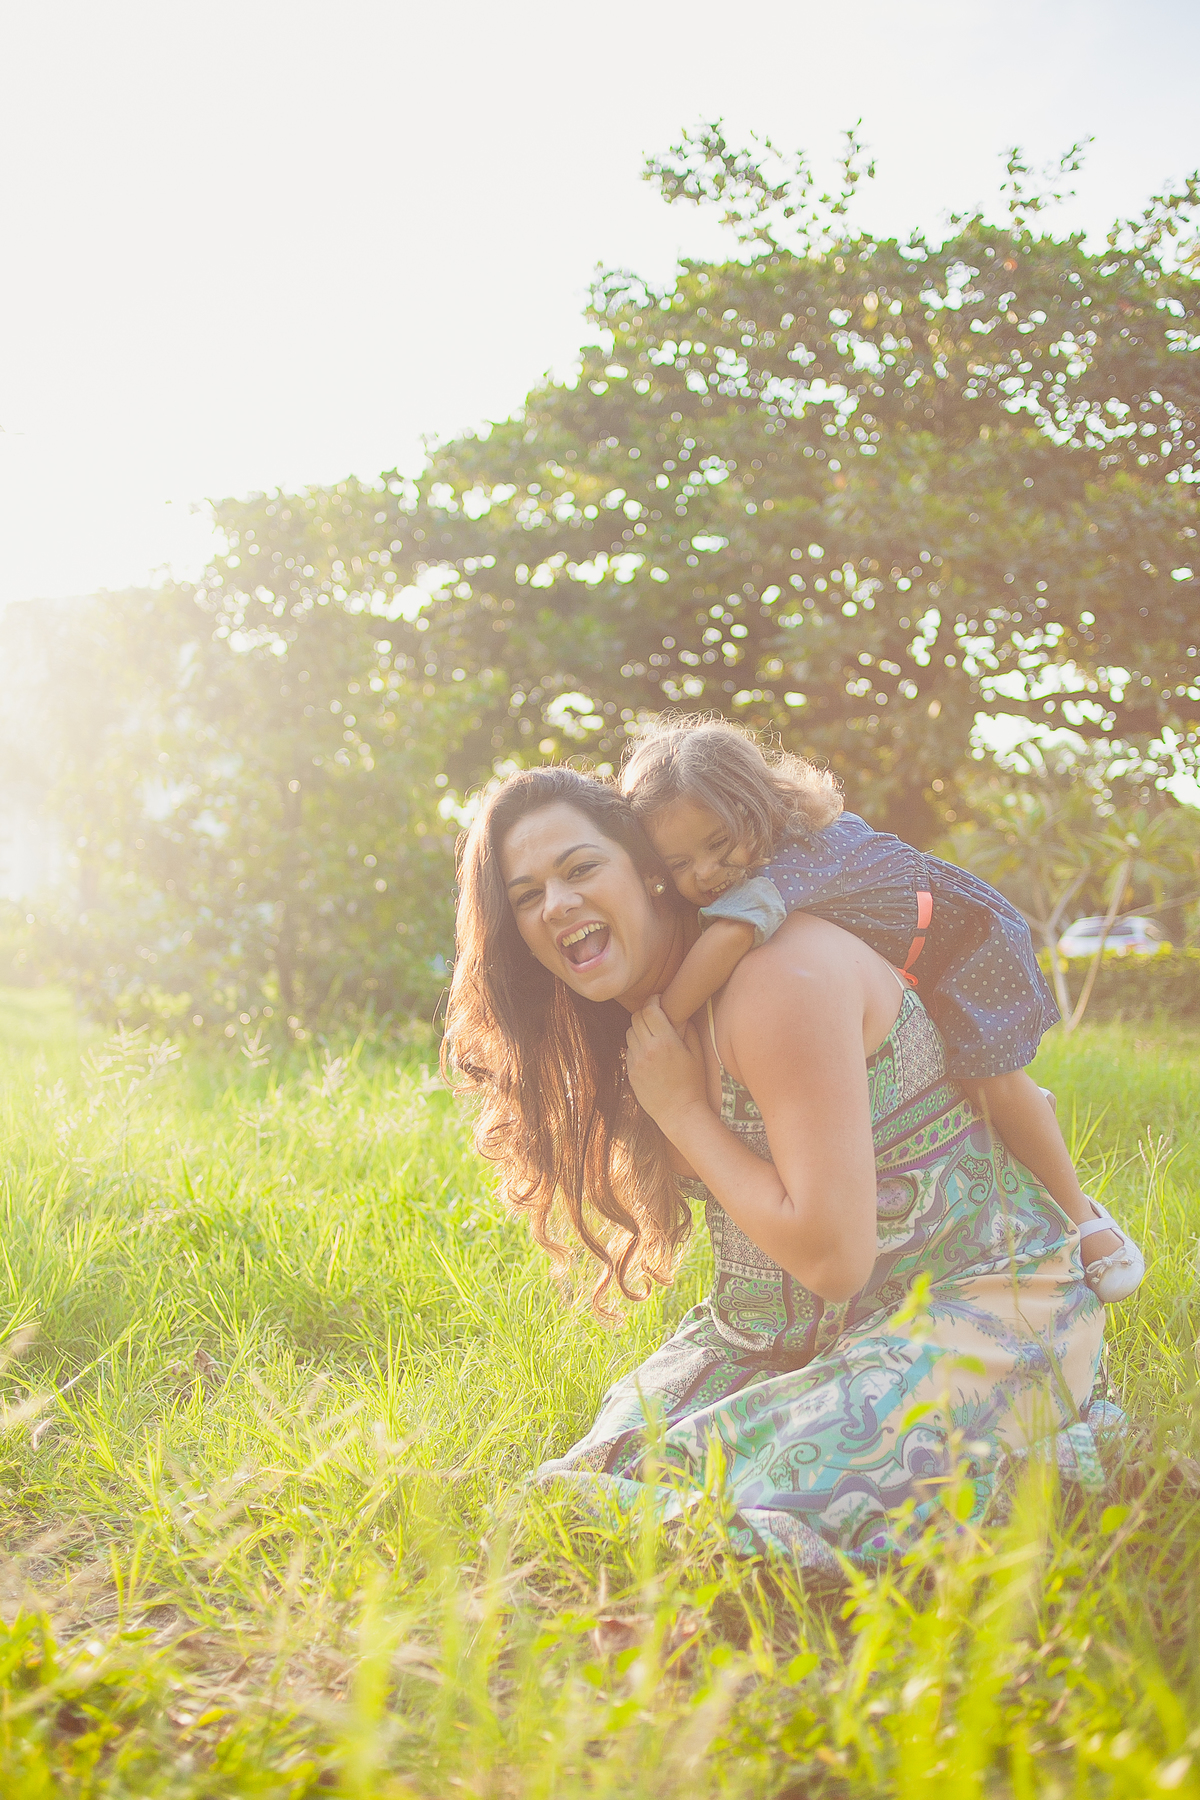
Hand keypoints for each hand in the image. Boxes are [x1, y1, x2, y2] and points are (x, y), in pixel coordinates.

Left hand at [625, 997, 708, 1133]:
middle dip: (645, 1013)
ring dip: (639, 1029)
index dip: (653, 1001)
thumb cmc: (693, 1083)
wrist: (680, 1112)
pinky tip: (649, 1054)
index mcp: (667, 1042)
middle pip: (636, 1017)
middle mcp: (649, 1049)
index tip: (658, 1001)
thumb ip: (687, 1030)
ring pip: (629, 1032)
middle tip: (655, 1017)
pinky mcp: (630, 1072)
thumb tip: (679, 1013)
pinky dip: (636, 1046)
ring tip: (652, 1036)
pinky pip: (629, 1050)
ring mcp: (637, 1061)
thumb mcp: (697, 1054)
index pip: (650, 1010)